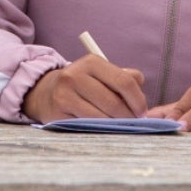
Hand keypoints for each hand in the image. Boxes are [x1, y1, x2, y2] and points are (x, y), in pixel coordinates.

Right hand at [24, 53, 148, 120]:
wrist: (47, 92)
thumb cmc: (84, 84)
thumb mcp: (103, 74)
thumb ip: (125, 78)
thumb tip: (141, 93)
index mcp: (92, 62)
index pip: (124, 81)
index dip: (138, 100)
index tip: (142, 112)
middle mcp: (76, 75)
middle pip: (113, 102)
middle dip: (128, 116)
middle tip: (134, 123)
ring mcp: (65, 94)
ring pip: (101, 116)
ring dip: (115, 125)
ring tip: (120, 125)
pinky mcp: (58, 112)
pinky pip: (87, 125)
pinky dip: (99, 129)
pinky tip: (103, 128)